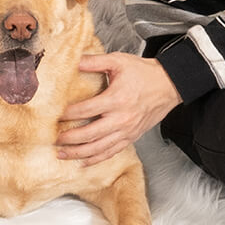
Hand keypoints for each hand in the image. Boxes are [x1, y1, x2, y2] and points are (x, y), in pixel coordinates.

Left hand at [57, 52, 181, 165]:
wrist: (169, 85)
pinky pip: (111, 153)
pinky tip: (83, 162)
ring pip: (98, 148)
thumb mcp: (119, 61)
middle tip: (54, 139)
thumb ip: (95, 61)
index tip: (57, 115)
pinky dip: (96, 159)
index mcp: (116, 99)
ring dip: (78, 153)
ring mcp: (126, 131)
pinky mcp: (131, 138)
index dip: (69, 114)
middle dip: (69, 138)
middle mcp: (121, 119)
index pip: (86, 110)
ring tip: (62, 154)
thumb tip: (74, 61)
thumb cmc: (144, 73)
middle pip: (89, 134)